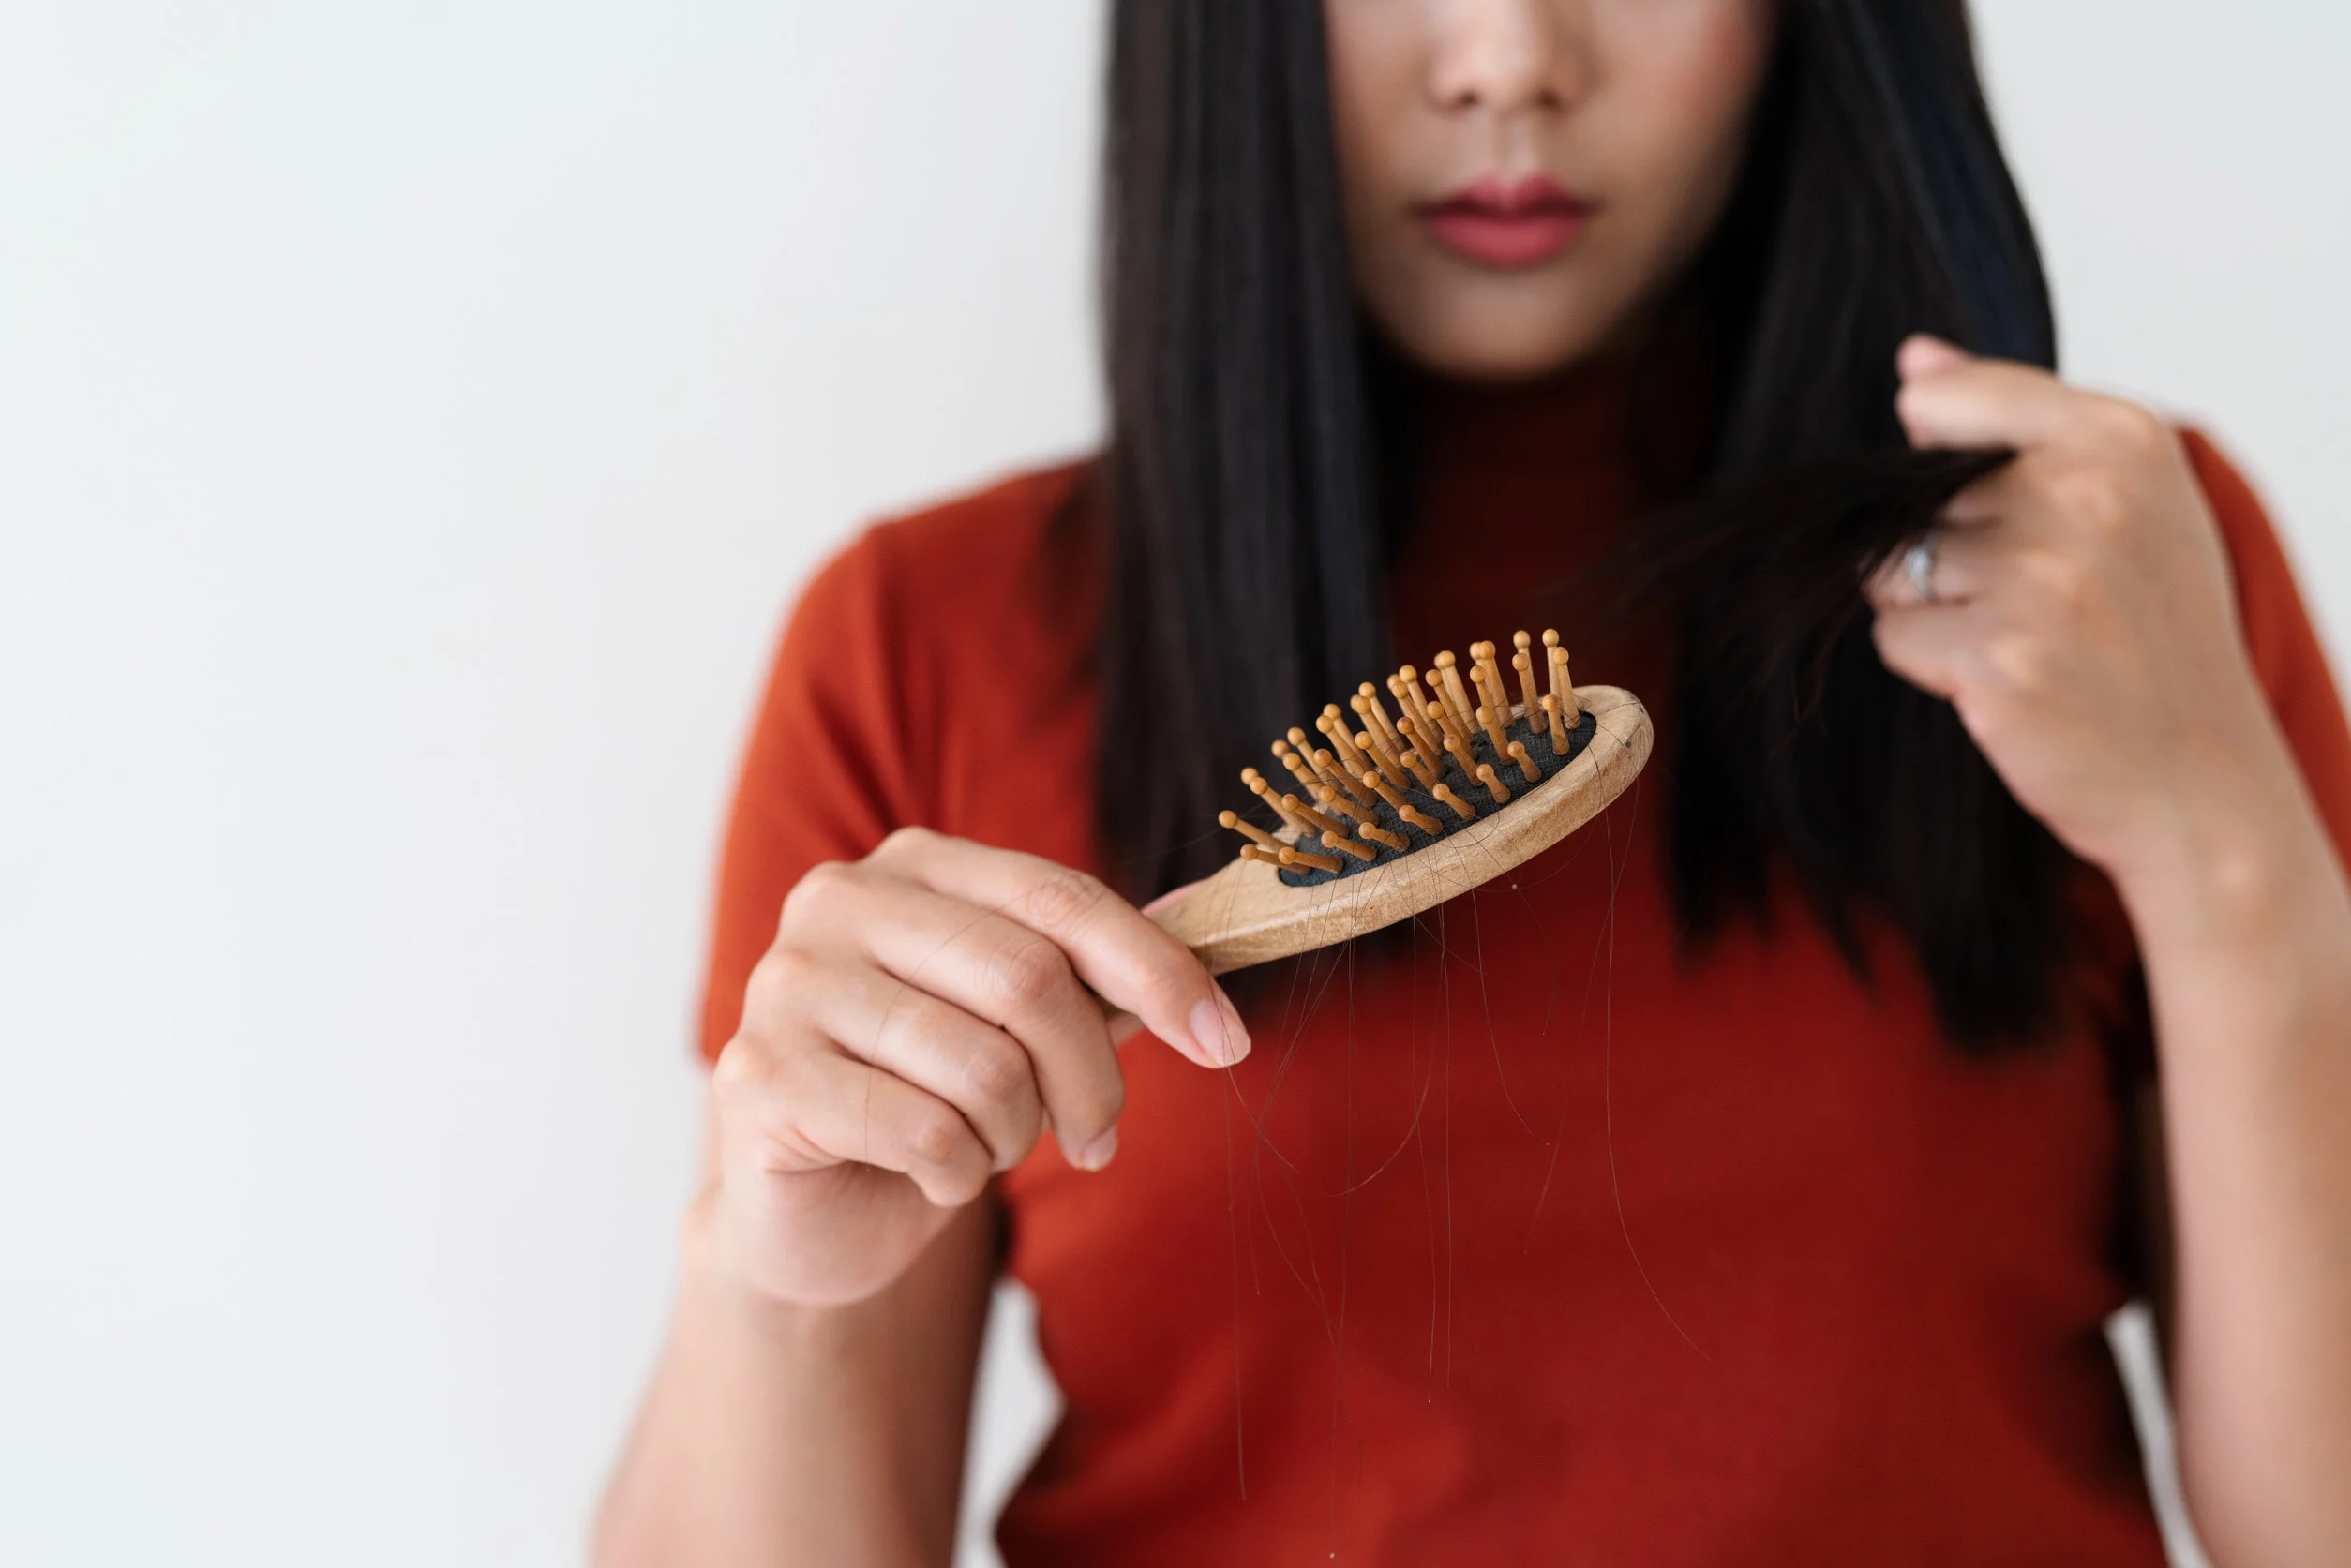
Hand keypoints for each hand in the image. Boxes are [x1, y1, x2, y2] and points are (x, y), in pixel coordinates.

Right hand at [706, 827, 1247, 1307]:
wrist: (809, 1212)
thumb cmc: (926, 1099)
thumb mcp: (1022, 1025)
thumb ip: (1099, 968)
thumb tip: (1214, 908)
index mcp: (914, 865)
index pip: (1062, 899)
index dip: (1158, 972)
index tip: (1224, 1041)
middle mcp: (840, 902)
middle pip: (1029, 979)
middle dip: (1092, 1078)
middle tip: (1097, 1137)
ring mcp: (787, 984)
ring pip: (984, 1067)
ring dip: (1017, 1134)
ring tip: (986, 1147)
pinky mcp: (759, 1077)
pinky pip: (926, 1133)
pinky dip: (957, 1174)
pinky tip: (928, 1174)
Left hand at [1866, 335, 2297, 886]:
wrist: (2199, 779)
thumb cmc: (2154, 635)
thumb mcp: (2124, 499)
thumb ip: (2014, 417)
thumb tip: (1913, 361)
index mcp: (2122, 437)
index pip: (1943, 401)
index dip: (1942, 463)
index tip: (2008, 509)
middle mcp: (2085, 495)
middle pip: (1910, 496)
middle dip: (1944, 549)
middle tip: (2038, 601)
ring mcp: (2042, 578)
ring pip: (1891, 567)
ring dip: (1932, 609)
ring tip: (2022, 639)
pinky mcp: (1998, 658)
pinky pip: (1895, 636)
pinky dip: (1932, 666)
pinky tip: (2007, 683)